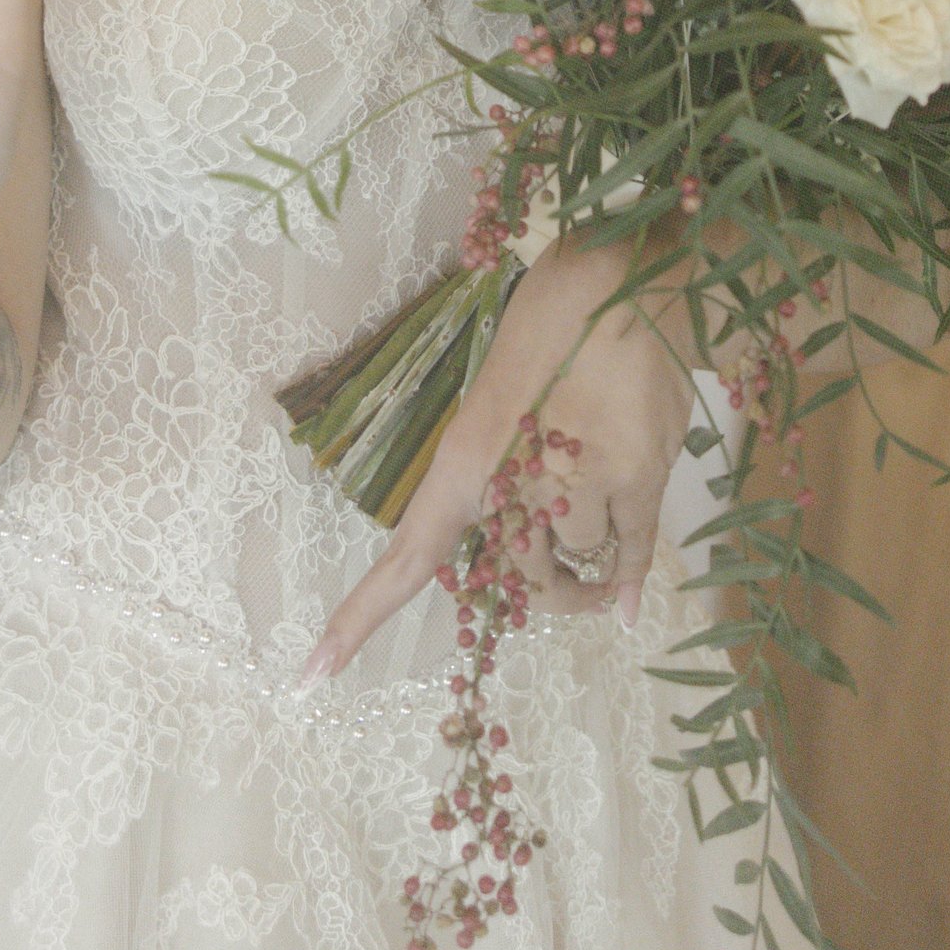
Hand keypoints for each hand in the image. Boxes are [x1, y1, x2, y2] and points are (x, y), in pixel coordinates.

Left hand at [307, 241, 692, 678]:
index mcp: (465, 456)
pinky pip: (630, 550)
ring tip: (601, 515)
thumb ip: (503, 470)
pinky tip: (624, 607)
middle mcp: (515, 481)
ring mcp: (579, 484)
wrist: (625, 274)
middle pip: (517, 578)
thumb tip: (529, 541)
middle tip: (564, 571)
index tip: (311, 674)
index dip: (360, 618)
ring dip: (588, 560)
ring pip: (577, 560)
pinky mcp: (638, 476)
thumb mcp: (500, 392)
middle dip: (542, 581)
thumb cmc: (551, 321)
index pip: (408, 556)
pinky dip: (628, 581)